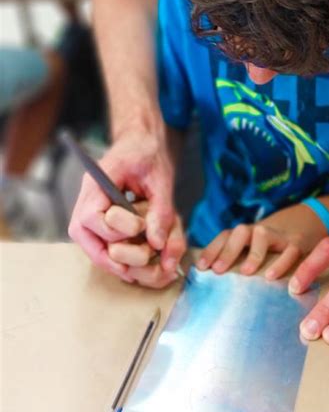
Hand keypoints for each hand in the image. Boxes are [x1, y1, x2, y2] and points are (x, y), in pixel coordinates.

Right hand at [68, 130, 185, 283]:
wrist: (142, 142)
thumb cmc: (148, 153)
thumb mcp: (161, 177)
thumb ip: (160, 210)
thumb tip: (157, 243)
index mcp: (97, 182)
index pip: (91, 217)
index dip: (117, 229)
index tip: (141, 226)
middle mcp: (87, 199)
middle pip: (84, 237)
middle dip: (114, 253)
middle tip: (145, 254)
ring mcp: (90, 211)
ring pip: (90, 246)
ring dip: (114, 262)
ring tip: (141, 269)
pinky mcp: (99, 221)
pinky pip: (99, 245)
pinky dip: (117, 259)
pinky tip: (138, 265)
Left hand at [197, 204, 321, 277]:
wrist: (307, 220)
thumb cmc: (272, 243)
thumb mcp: (254, 244)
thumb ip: (237, 257)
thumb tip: (212, 279)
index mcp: (245, 232)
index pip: (224, 236)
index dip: (211, 250)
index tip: (201, 268)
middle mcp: (259, 230)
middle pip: (240, 233)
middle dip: (228, 250)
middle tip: (218, 270)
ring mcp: (278, 235)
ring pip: (263, 236)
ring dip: (254, 253)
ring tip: (247, 272)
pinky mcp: (297, 243)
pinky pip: (289, 252)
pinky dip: (282, 263)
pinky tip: (272, 277)